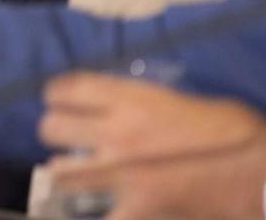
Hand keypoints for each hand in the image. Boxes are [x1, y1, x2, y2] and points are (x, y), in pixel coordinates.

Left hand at [40, 72, 265, 219]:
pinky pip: (97, 216)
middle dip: (55, 131)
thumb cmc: (233, 133)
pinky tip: (99, 209)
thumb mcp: (183, 101)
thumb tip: (118, 107)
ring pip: (60, 172)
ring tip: (73, 173)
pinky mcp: (137, 209)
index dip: (57, 94)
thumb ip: (144, 102)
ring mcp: (122, 174)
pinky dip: (96, 212)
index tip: (59, 99)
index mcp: (132, 99)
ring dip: (64, 172)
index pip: (67, 88)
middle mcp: (116, 131)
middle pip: (51, 127)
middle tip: (67, 137)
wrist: (261, 176)